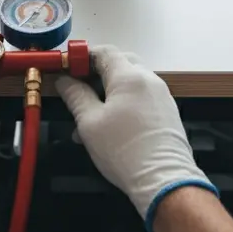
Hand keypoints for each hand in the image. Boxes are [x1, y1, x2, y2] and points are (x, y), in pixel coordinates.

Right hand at [55, 45, 215, 231]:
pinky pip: (141, 99)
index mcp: (129, 76)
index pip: (104, 51)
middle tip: (78, 91)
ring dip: (109, 94)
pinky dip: (124, 106)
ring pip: (130, 84)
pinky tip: (110, 129)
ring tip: (89, 121)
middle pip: (120, 63)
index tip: (68, 70)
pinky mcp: (167, 113)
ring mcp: (162, 96)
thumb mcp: (89, 123)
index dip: (82, 57)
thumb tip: (65, 81)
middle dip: (97, 74)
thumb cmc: (124, 150)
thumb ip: (75, 96)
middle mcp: (149, 80)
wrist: (163, 180)